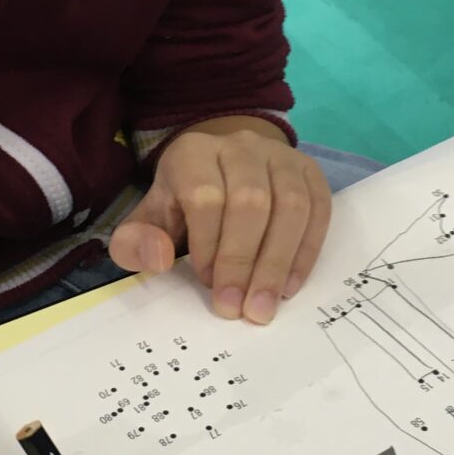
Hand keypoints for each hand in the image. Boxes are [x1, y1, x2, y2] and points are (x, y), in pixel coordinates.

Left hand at [109, 118, 331, 321]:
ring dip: (278, 262)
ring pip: (290, 205)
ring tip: (264, 305)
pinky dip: (306, 252)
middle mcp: (240, 146)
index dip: (208, 244)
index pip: (205, 197)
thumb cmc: (182, 204)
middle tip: (238, 308)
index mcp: (193, 154)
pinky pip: (318, 209)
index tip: (206, 283)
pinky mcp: (310, 172)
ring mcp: (280, 156)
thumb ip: (136, 243)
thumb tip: (159, 259)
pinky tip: (289, 286)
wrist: (223, 169)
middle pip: (251, 202)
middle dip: (244, 261)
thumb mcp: (149, 220)